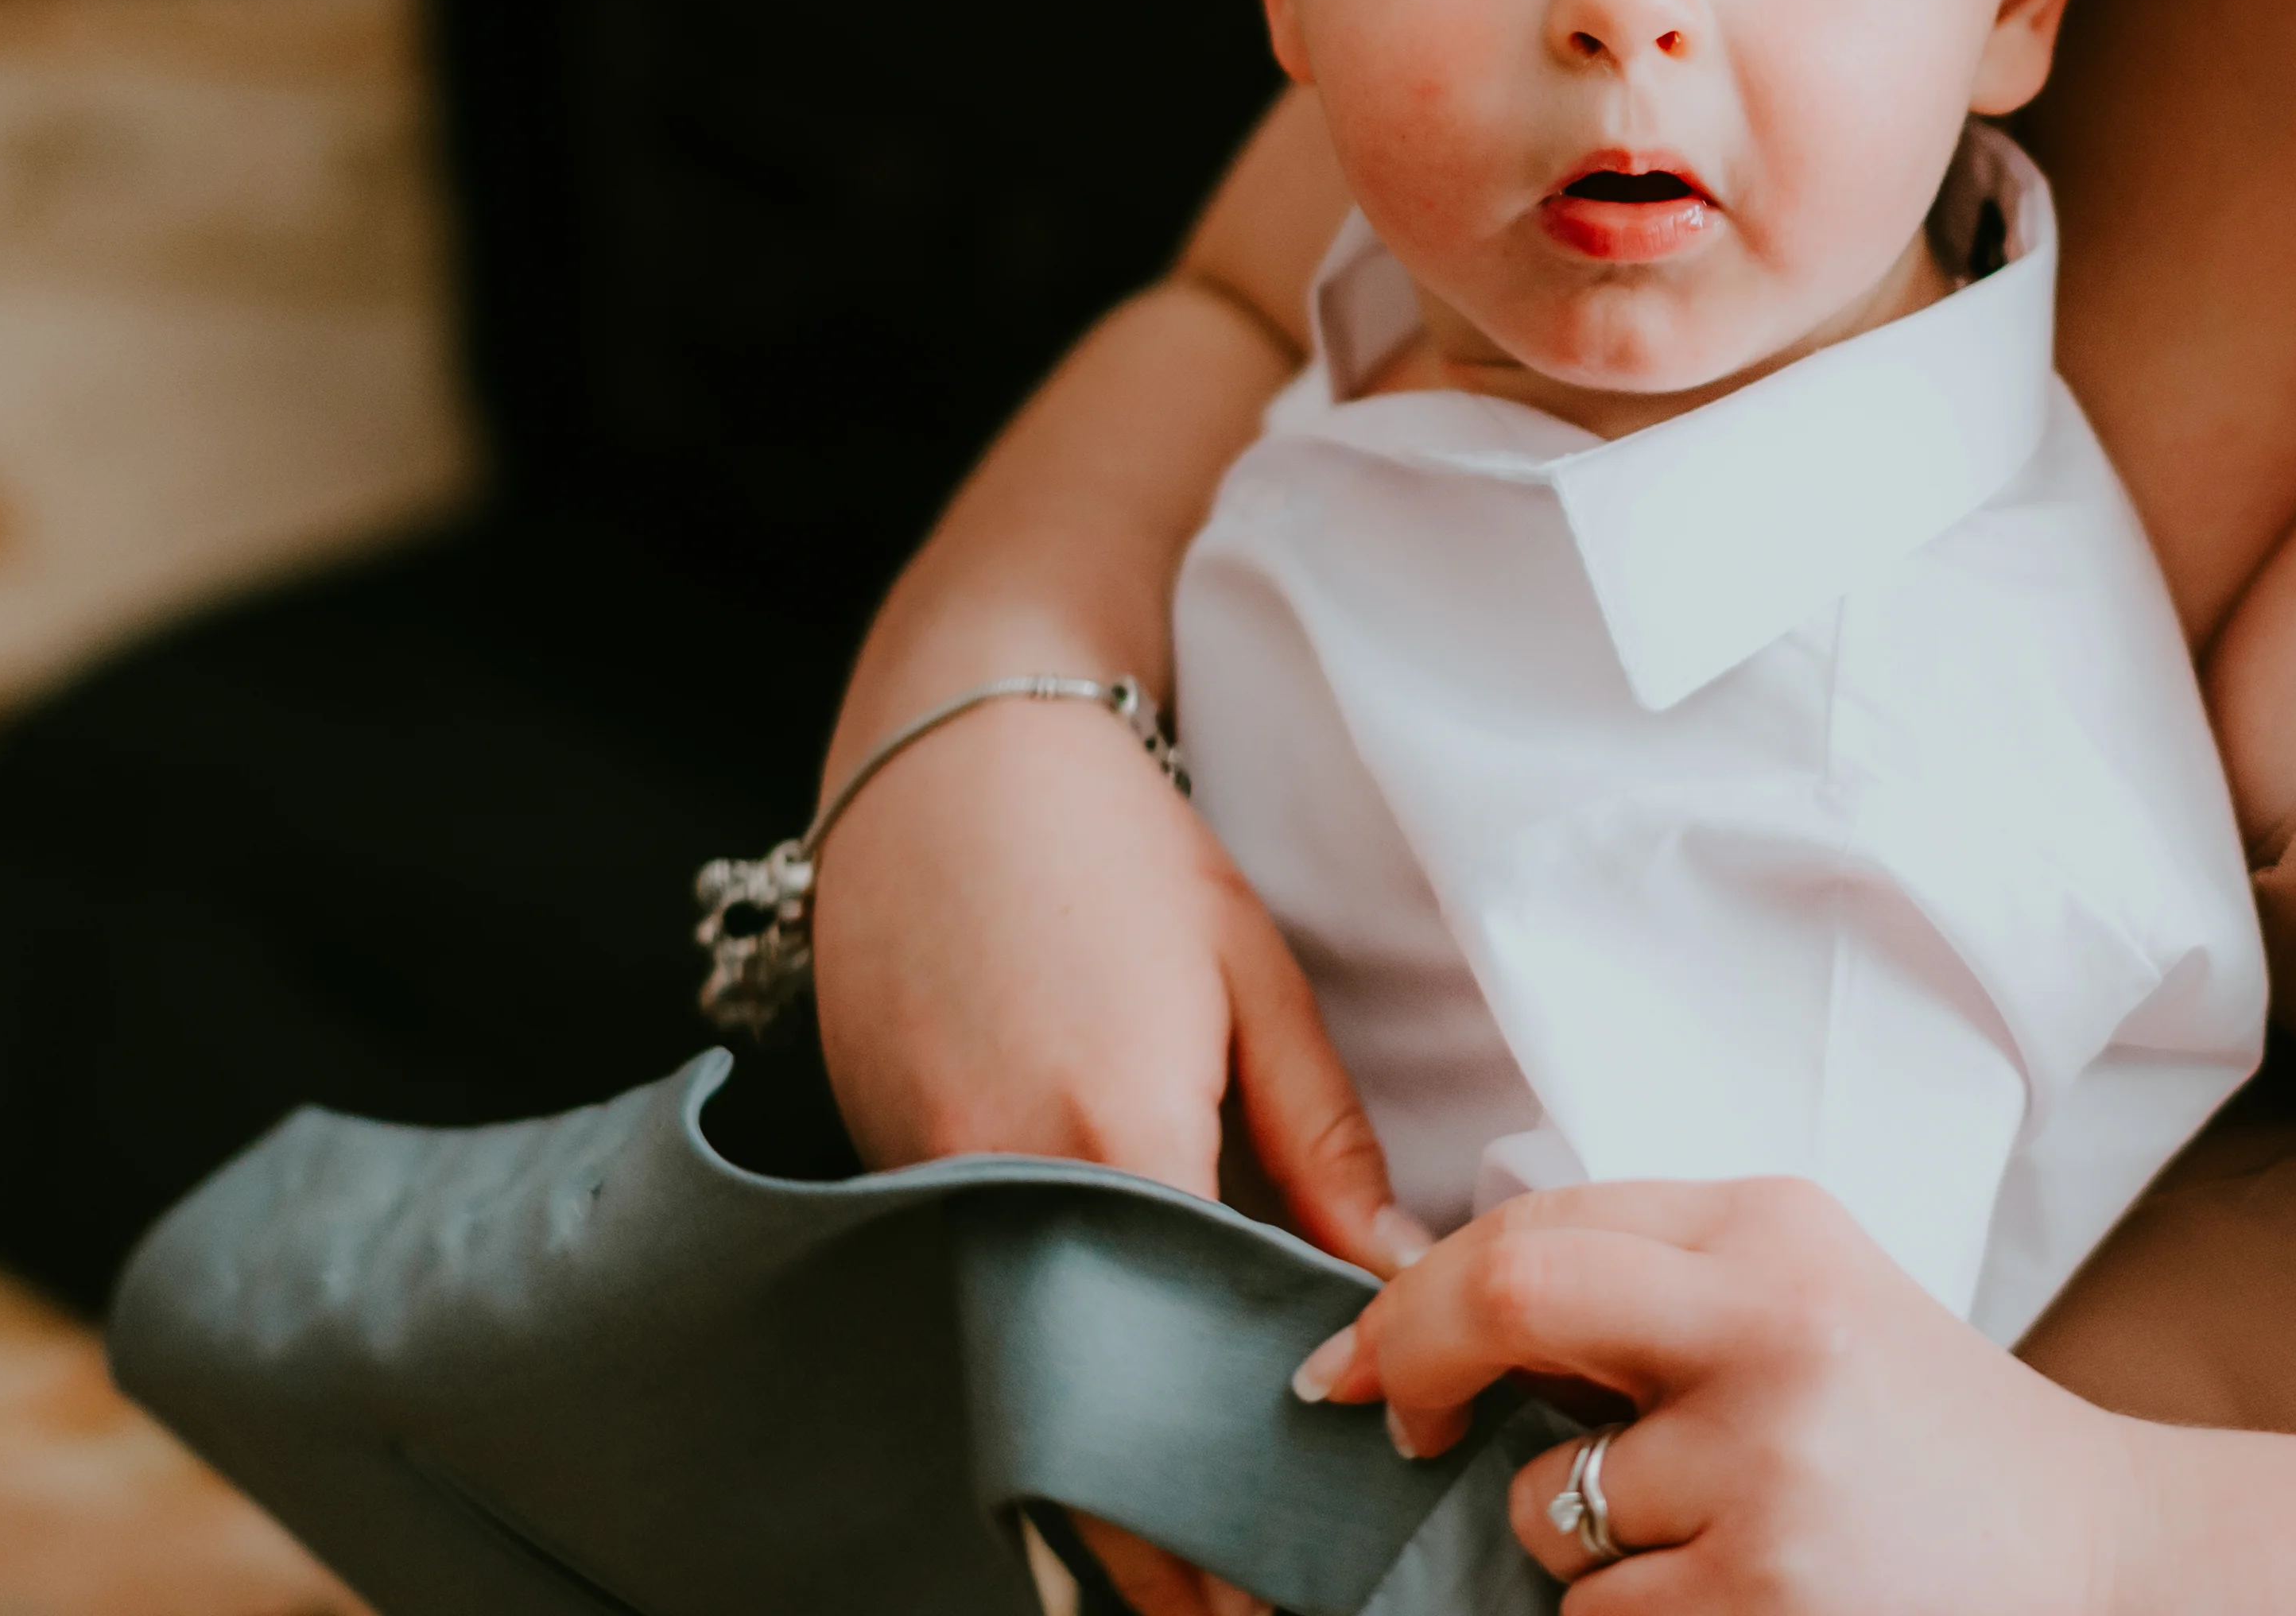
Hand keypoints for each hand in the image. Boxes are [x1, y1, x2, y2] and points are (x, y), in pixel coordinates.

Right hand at [808, 694, 1430, 1615]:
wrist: (946, 763)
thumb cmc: (1117, 853)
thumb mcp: (1251, 984)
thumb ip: (1321, 1151)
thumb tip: (1400, 1282)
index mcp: (1110, 1142)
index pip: (1183, 1369)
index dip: (1244, 1481)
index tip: (1301, 1571)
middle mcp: (1000, 1195)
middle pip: (1086, 1418)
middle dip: (1166, 1534)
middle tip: (1257, 1601)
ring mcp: (928, 1198)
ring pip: (1027, 1382)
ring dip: (1106, 1472)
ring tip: (1206, 1547)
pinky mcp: (895, 1185)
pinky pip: (990, 1317)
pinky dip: (1053, 1379)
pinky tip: (1126, 1420)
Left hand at [1303, 1181, 2140, 1615]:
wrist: (2099, 1560)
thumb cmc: (1922, 1436)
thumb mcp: (1807, 1300)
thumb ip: (1653, 1281)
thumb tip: (1433, 1311)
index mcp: (1779, 1230)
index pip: (1538, 1224)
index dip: (1415, 1294)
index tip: (1360, 1354)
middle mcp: (1775, 1329)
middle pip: (1511, 1300)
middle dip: (1412, 1362)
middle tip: (1395, 1424)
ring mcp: (1771, 1471)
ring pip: (1548, 1509)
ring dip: (1580, 1546)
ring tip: (1715, 1539)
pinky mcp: (1761, 1600)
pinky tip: (1744, 1597)